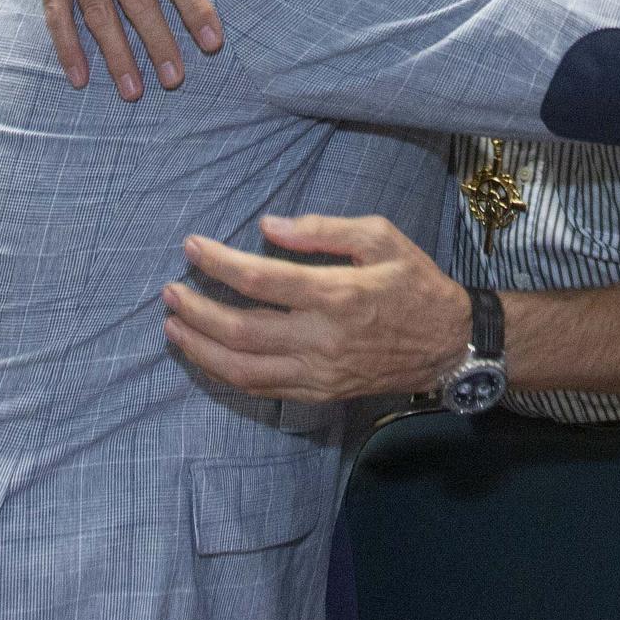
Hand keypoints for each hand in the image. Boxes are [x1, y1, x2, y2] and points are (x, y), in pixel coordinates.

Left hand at [160, 215, 471, 402]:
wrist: (449, 345)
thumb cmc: (414, 283)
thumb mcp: (380, 237)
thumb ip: (323, 229)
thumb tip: (270, 225)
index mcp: (336, 294)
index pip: (260, 280)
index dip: (219, 263)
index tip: (192, 247)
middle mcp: (322, 338)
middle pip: (241, 329)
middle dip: (196, 310)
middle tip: (170, 291)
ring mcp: (319, 372)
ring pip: (243, 368)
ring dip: (201, 348)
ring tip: (174, 327)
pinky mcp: (320, 393)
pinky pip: (262, 389)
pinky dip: (226, 374)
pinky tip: (206, 355)